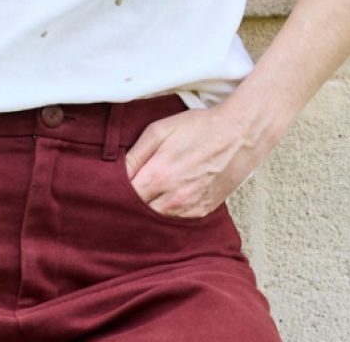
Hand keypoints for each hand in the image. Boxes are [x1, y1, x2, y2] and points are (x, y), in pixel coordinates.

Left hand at [124, 104, 282, 218]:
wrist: (239, 135)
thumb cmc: (199, 128)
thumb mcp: (161, 129)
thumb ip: (136, 153)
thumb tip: (117, 172)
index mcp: (158, 176)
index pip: (125, 197)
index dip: (115, 193)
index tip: (110, 187)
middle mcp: (173, 198)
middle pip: (139, 213)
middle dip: (129, 204)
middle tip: (124, 193)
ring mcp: (189, 208)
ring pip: (157, 220)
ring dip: (148, 210)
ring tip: (145, 195)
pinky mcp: (202, 211)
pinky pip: (176, 220)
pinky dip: (167, 212)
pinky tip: (165, 198)